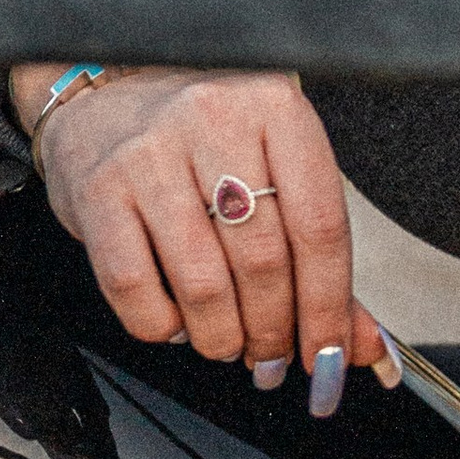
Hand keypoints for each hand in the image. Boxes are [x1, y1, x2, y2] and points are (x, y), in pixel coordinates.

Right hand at [9, 65, 397, 408]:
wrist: (105, 99)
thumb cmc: (200, 140)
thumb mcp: (273, 171)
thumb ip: (317, 256)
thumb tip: (361, 342)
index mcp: (274, 107)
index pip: (319, 227)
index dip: (328, 307)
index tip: (328, 354)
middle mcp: (211, 120)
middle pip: (263, 260)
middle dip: (274, 332)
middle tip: (272, 358)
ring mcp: (149, 154)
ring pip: (202, 284)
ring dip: (221, 338)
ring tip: (227, 344)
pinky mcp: (98, 190)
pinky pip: (135, 288)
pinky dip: (162, 325)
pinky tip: (176, 320)